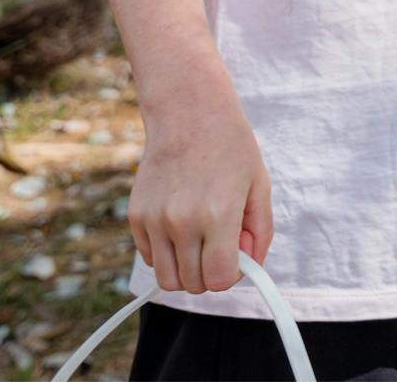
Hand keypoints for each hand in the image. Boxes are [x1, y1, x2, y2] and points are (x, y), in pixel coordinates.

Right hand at [130, 95, 272, 294]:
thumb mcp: (259, 185)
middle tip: (218, 247)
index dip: (231, 275)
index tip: (235, 258)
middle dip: (209, 274)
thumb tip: (249, 267)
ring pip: (167, 279)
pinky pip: (150, 258)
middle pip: (192, 285)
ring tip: (198, 241)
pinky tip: (179, 225)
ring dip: (185, 270)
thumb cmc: (230, 147)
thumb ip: (260, 231)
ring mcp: (155, 220)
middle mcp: (182, 222)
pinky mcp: (136, 217)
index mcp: (218, 215)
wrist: (188, 112)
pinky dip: (166, 253)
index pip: (220, 280)